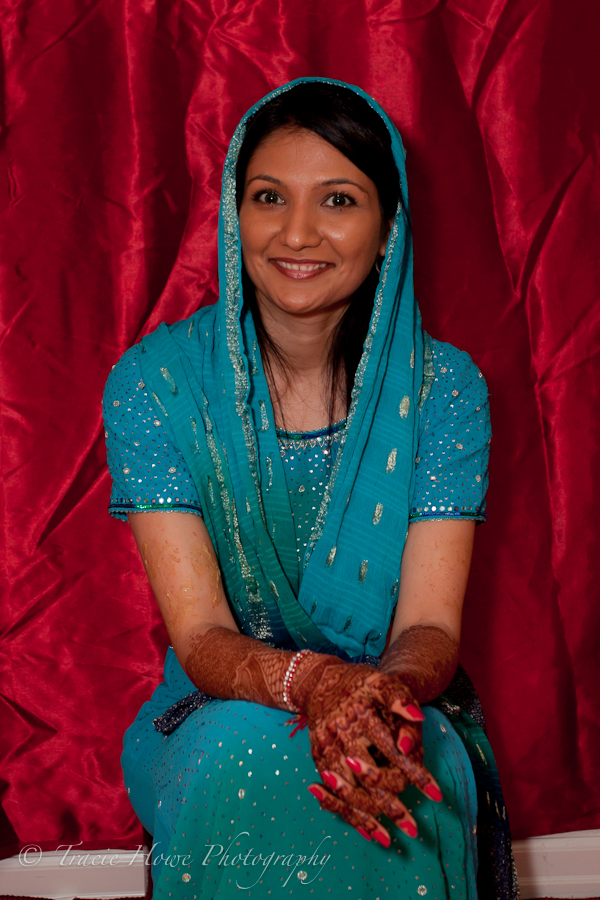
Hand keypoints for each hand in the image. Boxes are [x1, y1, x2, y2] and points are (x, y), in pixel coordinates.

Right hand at [290, 655, 442, 845]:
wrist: (318, 680)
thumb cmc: (359, 684)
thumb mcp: (382, 682)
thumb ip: (400, 701)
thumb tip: (413, 730)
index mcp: (362, 713)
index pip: (393, 751)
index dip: (415, 773)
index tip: (437, 795)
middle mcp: (342, 732)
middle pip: (369, 777)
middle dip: (392, 805)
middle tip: (413, 829)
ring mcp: (327, 746)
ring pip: (349, 789)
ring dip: (368, 817)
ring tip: (389, 839)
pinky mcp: (317, 756)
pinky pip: (332, 791)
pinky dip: (347, 812)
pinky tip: (363, 830)